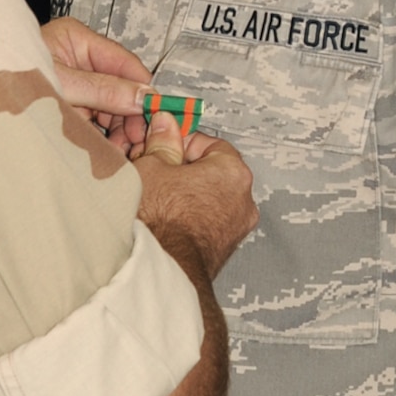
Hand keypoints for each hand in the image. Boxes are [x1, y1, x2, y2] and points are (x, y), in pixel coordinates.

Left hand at [41, 18, 149, 139]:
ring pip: (110, 108)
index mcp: (77, 40)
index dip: (142, 88)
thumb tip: (143, 97)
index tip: (156, 111)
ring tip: (121, 147)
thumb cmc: (11, 82)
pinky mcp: (70, 107)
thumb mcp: (61, 84)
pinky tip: (109, 148)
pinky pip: (95, 122)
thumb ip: (103, 90)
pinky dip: (104, 136)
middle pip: (120, 87)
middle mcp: (79, 60)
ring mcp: (75, 85)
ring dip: (119, 129)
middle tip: (136, 137)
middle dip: (130, 114)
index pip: (123, 62)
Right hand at [133, 113, 257, 280]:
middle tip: (157, 170)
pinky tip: (165, 221)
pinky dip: (189, 219)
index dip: (183, 141)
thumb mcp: (152, 167)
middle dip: (184, 169)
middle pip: (212, 172)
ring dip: (186, 195)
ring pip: (209, 200)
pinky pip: (207, 223)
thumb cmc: (159, 221)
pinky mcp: (223, 250)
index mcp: (233, 172)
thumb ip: (163, 143)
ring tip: (157, 198)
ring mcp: (236, 229)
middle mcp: (243, 201)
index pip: (211, 143)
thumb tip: (165, 127)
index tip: (166, 143)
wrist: (159, 268)